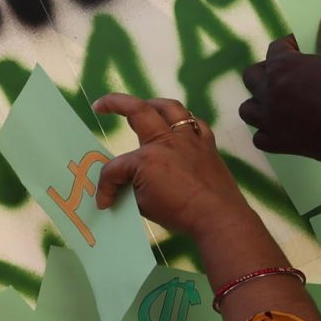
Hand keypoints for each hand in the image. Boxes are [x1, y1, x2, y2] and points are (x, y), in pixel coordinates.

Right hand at [92, 93, 250, 240]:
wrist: (218, 217)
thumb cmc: (179, 213)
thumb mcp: (143, 206)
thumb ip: (129, 190)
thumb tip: (122, 186)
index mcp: (147, 158)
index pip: (116, 168)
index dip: (106, 186)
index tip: (104, 202)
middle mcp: (167, 140)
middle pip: (138, 111)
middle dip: (115, 103)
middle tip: (101, 105)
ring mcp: (190, 139)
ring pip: (171, 108)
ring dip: (153, 104)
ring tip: (143, 107)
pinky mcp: (208, 144)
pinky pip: (195, 124)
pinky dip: (185, 122)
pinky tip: (179, 127)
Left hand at [239, 19, 320, 162]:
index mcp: (283, 67)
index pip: (276, 48)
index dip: (291, 45)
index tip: (304, 48)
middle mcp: (270, 93)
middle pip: (253, 76)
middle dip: (268, 71)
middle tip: (291, 73)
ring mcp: (273, 121)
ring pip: (249, 109)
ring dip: (260, 102)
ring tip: (279, 101)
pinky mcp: (282, 144)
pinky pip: (260, 138)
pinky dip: (267, 132)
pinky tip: (282, 128)